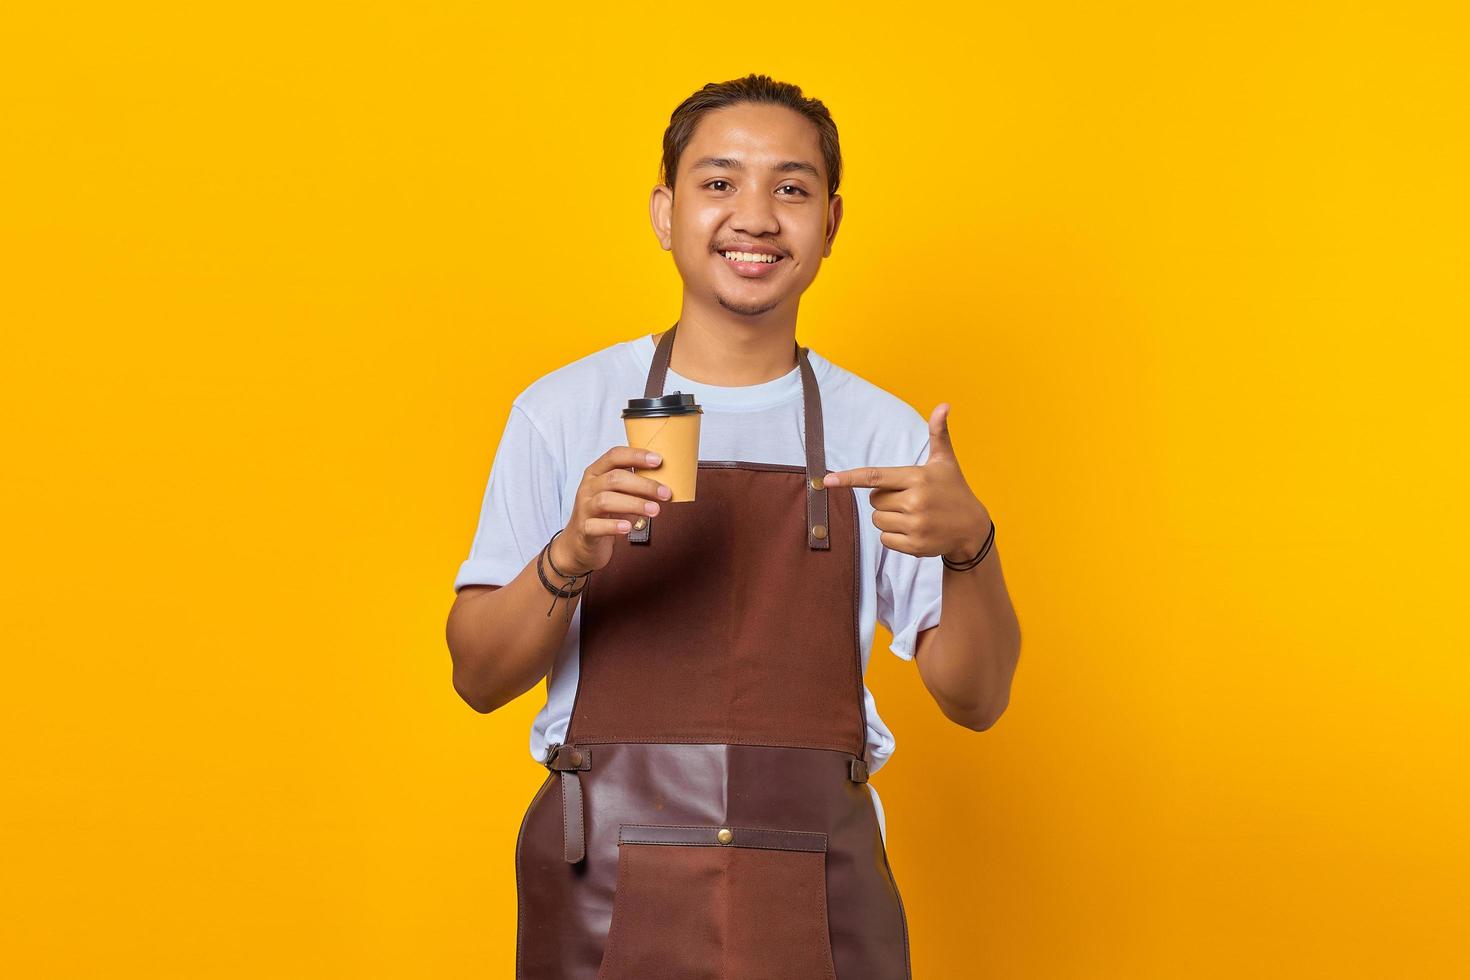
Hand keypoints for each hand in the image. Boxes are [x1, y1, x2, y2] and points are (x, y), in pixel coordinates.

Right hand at [551, 446, 672, 575]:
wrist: (579, 544)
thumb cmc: (604, 515)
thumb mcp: (616, 494)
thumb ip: (633, 484)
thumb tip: (666, 481)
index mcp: (596, 473)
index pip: (614, 456)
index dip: (636, 456)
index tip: (658, 460)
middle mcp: (588, 488)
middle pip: (614, 479)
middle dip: (643, 484)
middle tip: (666, 493)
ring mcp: (584, 509)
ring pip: (606, 501)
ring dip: (634, 504)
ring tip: (654, 510)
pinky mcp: (584, 530)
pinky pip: (596, 526)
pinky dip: (613, 526)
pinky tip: (628, 527)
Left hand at [822, 403, 990, 561]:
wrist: (973, 528)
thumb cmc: (954, 489)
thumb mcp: (946, 461)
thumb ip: (938, 433)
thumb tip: (943, 405)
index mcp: (918, 478)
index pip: (875, 477)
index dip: (850, 478)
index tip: (828, 480)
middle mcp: (915, 502)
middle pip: (874, 501)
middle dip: (886, 499)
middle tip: (910, 498)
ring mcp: (915, 526)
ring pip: (878, 521)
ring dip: (888, 518)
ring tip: (913, 514)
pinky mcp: (915, 547)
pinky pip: (885, 540)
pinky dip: (894, 536)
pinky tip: (914, 530)